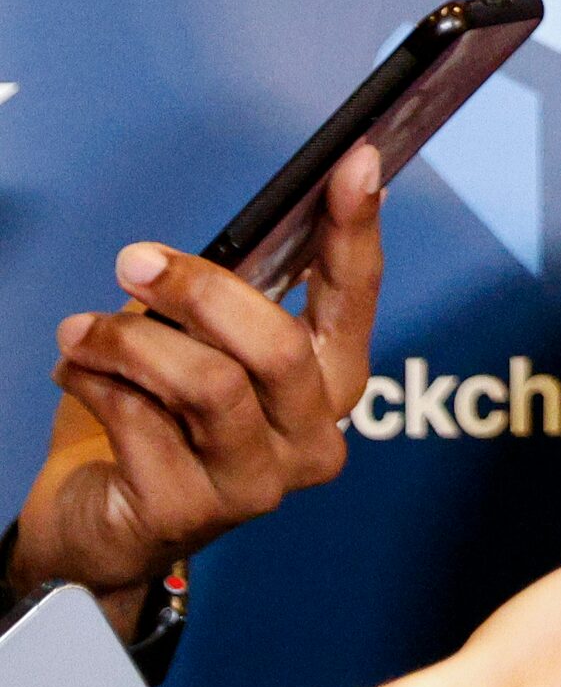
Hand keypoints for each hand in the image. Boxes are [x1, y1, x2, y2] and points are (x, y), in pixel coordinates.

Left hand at [7, 145, 384, 627]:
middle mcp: (312, 437)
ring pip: (207, 385)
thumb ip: (233, 302)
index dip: (356, 226)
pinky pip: (138, 422)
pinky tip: (77, 374)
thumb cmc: (164, 422)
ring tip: (80, 330)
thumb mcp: (206, 348)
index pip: (354, 294)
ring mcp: (257, 483)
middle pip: (275, 346)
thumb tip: (238, 232)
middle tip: (135, 261)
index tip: (356, 161)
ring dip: (128, 341)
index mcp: (330, 381)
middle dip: (198, 291)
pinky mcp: (188, 512)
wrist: (107, 525)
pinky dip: (94, 384)